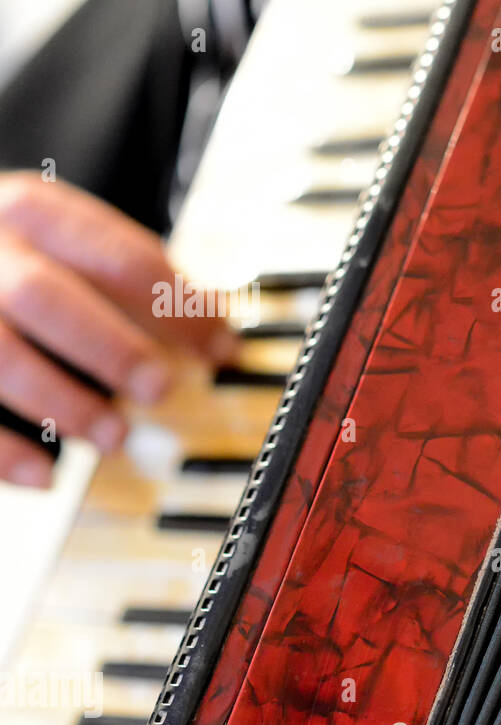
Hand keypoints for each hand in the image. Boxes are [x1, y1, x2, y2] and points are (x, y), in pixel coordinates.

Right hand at [0, 172, 237, 486]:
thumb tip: (219, 330)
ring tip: (114, 436)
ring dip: (64, 402)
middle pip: (43, 296)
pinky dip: (5, 451)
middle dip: (110, 347)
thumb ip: (133, 280)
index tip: (221, 348)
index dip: (178, 306)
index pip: (116, 254)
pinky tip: (47, 477)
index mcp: (31, 212)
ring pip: (0, 354)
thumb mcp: (68, 245)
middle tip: (160, 389)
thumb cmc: (18, 262)